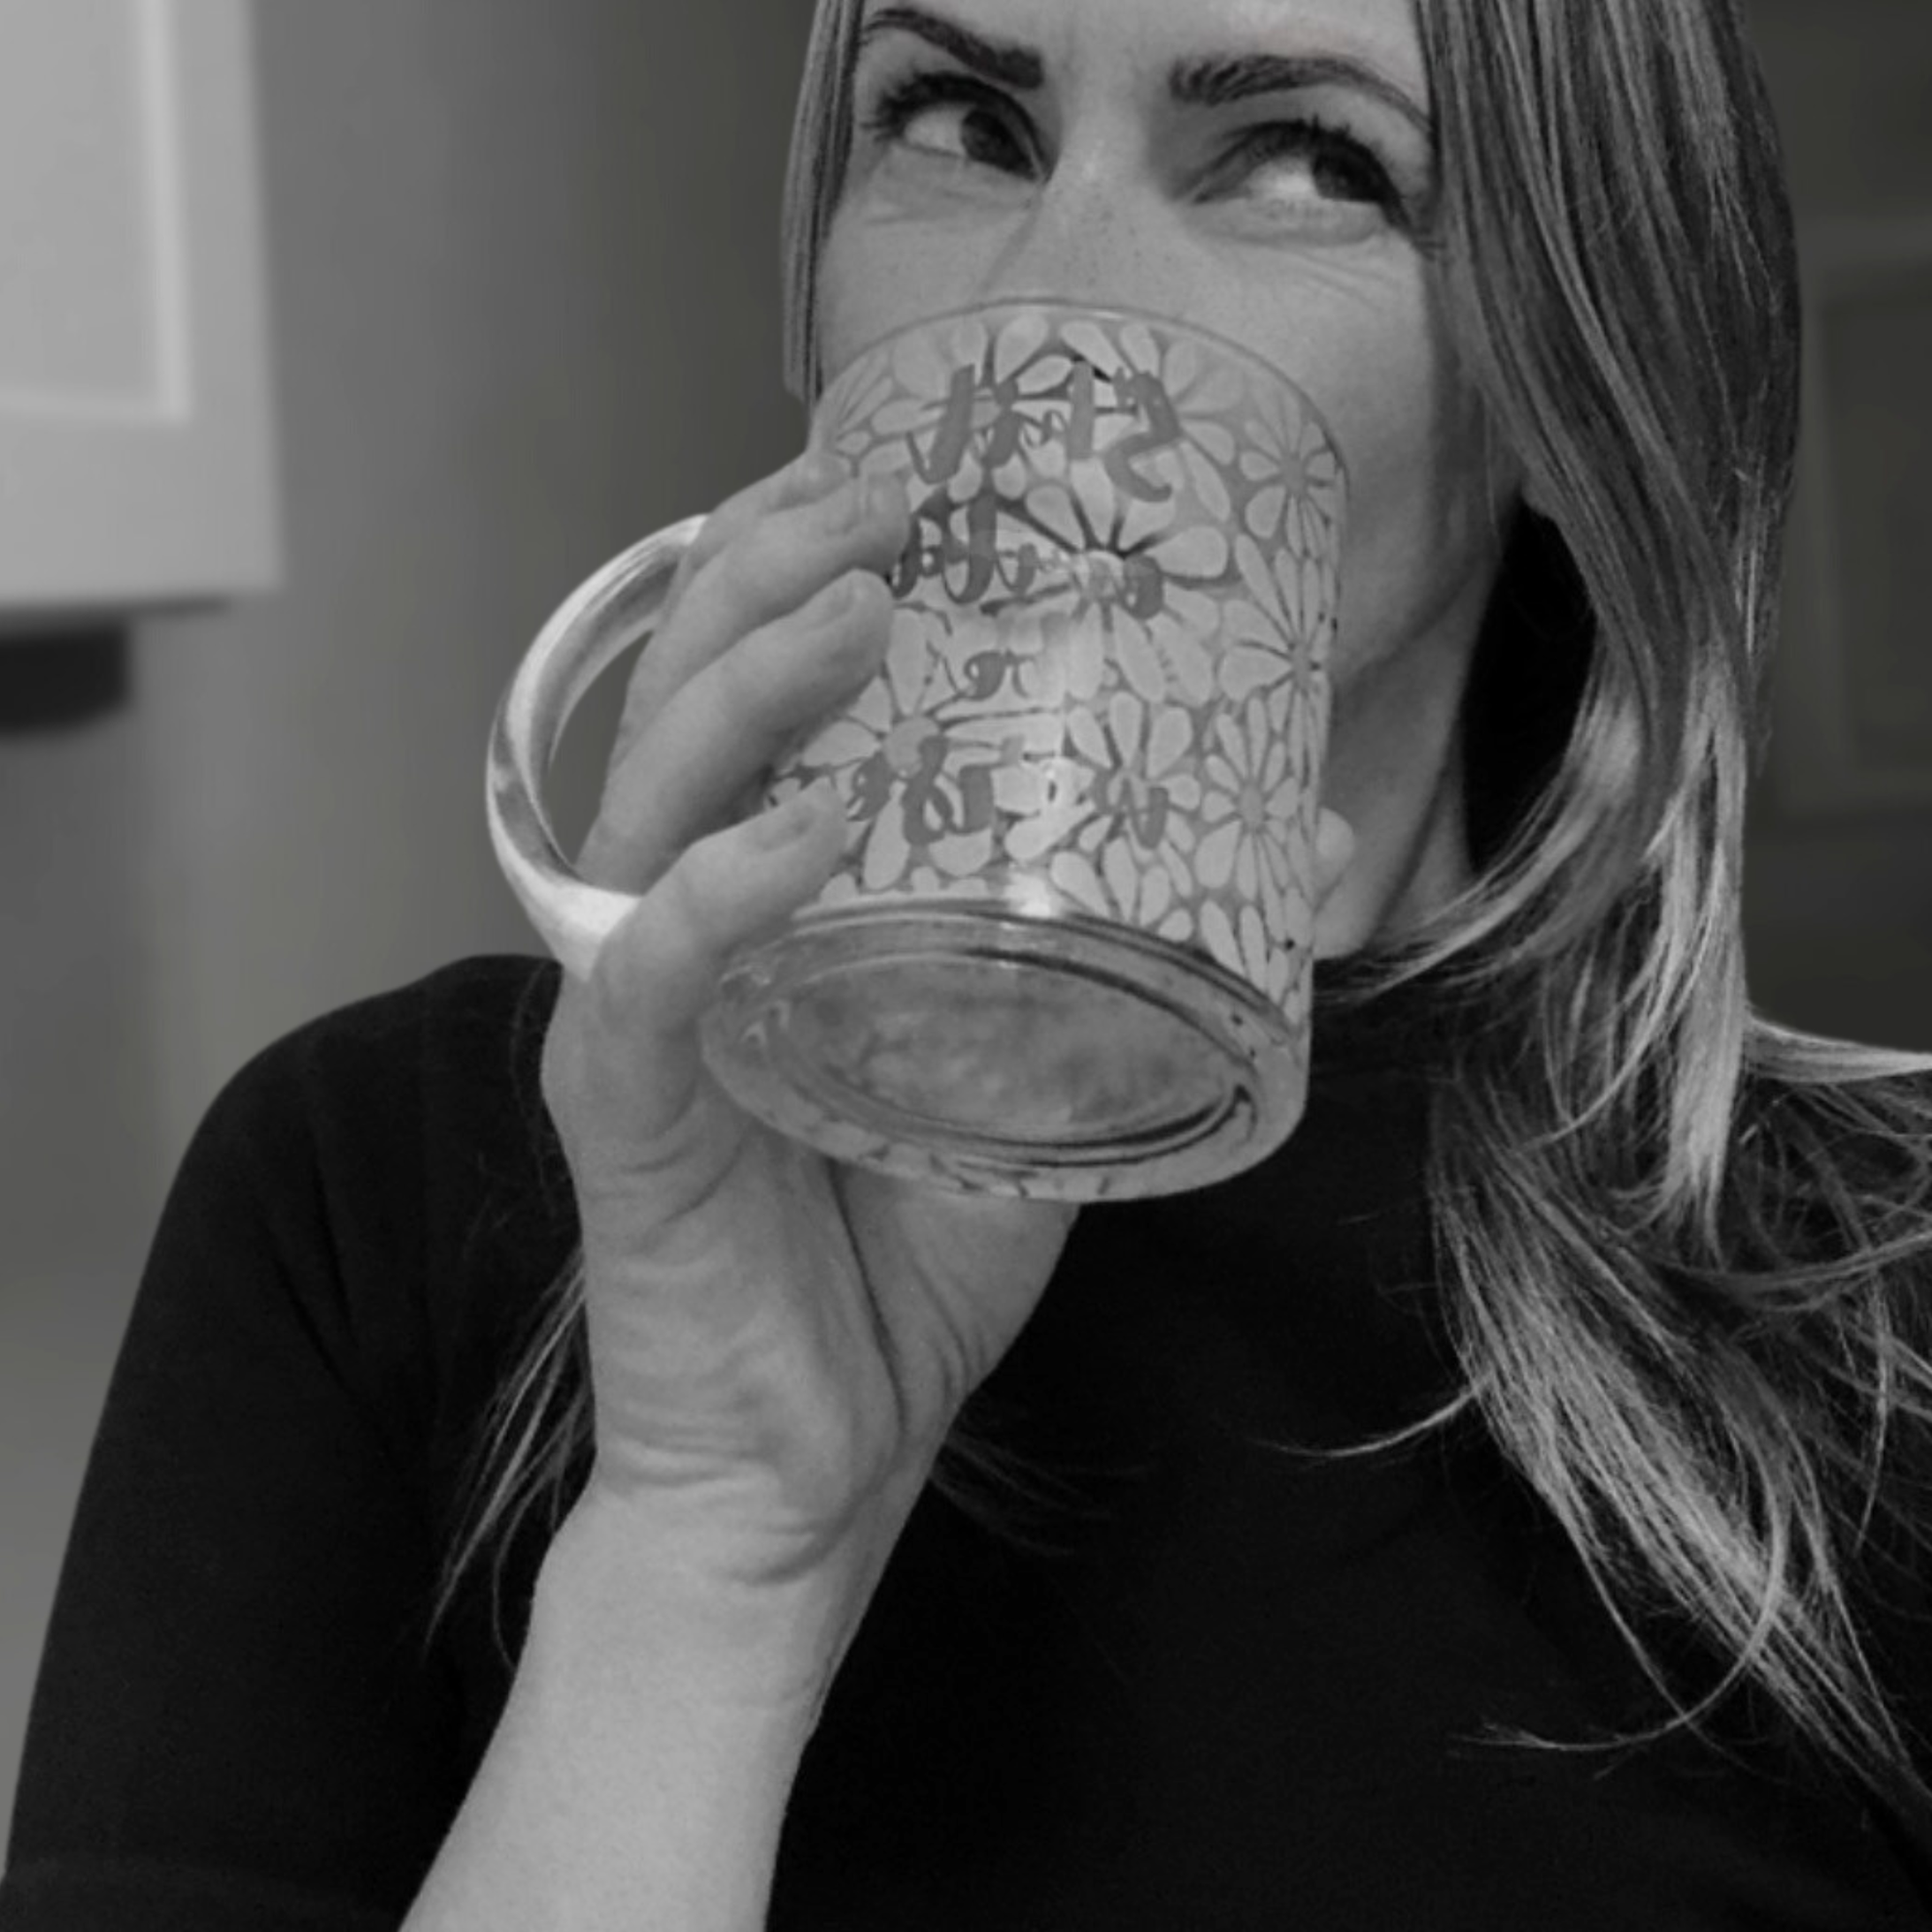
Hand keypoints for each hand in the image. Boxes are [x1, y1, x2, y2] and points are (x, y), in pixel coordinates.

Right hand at [538, 449, 1076, 1601]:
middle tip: (884, 498)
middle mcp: (677, 912)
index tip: (894, 467)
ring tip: (861, 609)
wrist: (815, 1463)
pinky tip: (805, 829)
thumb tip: (1307, 823)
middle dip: (768, 574)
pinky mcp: (623, 1107)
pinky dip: (717, 893)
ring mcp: (637, 1003)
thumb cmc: (908, 1250)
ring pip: (649, 799)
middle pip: (684, 695)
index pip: (748, 679)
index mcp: (759, 880)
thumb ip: (1145, 942)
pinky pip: (647, 976)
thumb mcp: (1056, 1067)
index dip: (791, 555)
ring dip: (750, 689)